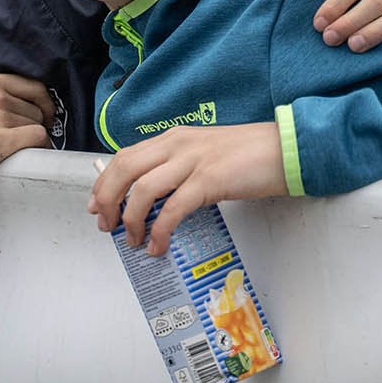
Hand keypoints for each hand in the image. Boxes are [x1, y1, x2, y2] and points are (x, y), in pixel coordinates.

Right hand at [0, 73, 53, 249]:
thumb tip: (25, 106)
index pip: (34, 86)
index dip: (43, 104)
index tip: (44, 118)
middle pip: (37, 108)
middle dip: (35, 126)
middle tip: (22, 141)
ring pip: (38, 125)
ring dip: (32, 141)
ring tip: (11, 152)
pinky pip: (37, 139)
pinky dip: (39, 149)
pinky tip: (26, 157)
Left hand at [88, 123, 285, 256]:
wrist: (285, 149)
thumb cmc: (248, 156)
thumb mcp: (203, 155)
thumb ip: (177, 170)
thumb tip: (153, 199)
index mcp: (174, 138)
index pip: (125, 157)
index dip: (104, 183)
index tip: (96, 205)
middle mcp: (178, 145)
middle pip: (124, 170)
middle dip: (108, 201)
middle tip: (106, 225)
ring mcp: (193, 161)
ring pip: (143, 189)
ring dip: (131, 219)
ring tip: (133, 240)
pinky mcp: (209, 180)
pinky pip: (173, 208)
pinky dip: (159, 230)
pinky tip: (159, 245)